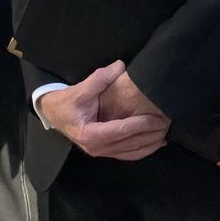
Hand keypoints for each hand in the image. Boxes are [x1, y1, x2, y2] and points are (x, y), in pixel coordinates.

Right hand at [41, 61, 169, 161]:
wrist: (53, 114)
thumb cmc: (65, 103)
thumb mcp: (80, 90)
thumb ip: (100, 79)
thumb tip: (119, 66)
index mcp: (90, 135)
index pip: (122, 131)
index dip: (141, 125)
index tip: (157, 118)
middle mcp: (97, 148)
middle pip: (130, 144)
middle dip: (151, 135)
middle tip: (167, 124)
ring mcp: (101, 152)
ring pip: (131, 152)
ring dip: (150, 144)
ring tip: (165, 133)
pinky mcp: (105, 151)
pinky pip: (128, 154)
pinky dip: (143, 150)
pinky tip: (156, 143)